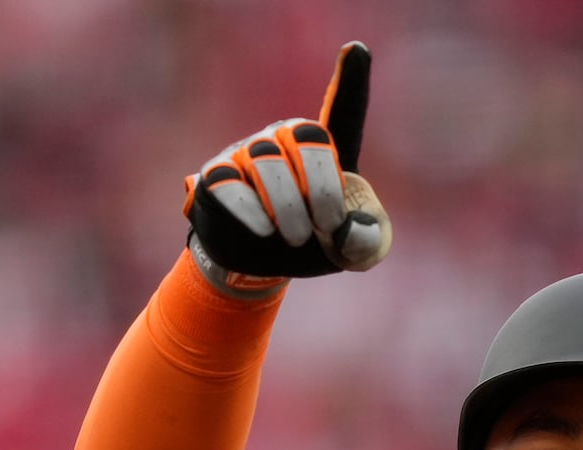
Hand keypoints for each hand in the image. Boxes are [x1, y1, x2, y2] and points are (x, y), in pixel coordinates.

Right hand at [184, 41, 390, 288]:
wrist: (260, 266)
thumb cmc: (312, 245)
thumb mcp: (352, 251)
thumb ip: (367, 240)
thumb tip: (348, 229)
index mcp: (326, 149)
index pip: (342, 109)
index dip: (350, 80)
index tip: (356, 50)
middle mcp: (285, 139)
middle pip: (306, 136)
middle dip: (321, 187)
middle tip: (326, 227)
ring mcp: (247, 152)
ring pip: (267, 159)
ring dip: (287, 205)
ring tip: (296, 238)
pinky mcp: (215, 176)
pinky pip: (229, 181)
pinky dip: (251, 209)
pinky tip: (263, 230)